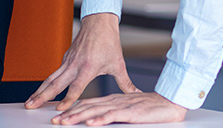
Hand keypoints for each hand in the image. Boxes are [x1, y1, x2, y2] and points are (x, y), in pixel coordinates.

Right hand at [26, 13, 135, 111]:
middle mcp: (74, 64)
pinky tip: (42, 90)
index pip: (75, 88)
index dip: (68, 100)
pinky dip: (47, 82)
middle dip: (42, 96)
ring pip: (51, 78)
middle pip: (55, 83)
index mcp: (87, 67)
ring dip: (40, 90)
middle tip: (30, 105)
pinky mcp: (66, 57)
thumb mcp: (118, 64)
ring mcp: (68, 60)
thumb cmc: (108, 42)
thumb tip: (137, 94)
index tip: (59, 110)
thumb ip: (126, 84)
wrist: (98, 21)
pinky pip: (54, 72)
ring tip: (30, 101)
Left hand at [49, 90, 186, 124]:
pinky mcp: (130, 112)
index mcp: (110, 100)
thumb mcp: (127, 110)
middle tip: (55, 121)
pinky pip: (112, 116)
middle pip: (86, 107)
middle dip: (69, 115)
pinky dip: (101, 119)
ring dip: (79, 117)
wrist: (168, 103)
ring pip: (95, 111)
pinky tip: (91, 123)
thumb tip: (100, 118)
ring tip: (65, 122)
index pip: (87, 104)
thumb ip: (114, 112)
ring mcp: (120, 106)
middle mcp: (112, 101)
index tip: (60, 115)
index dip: (72, 109)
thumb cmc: (149, 108)